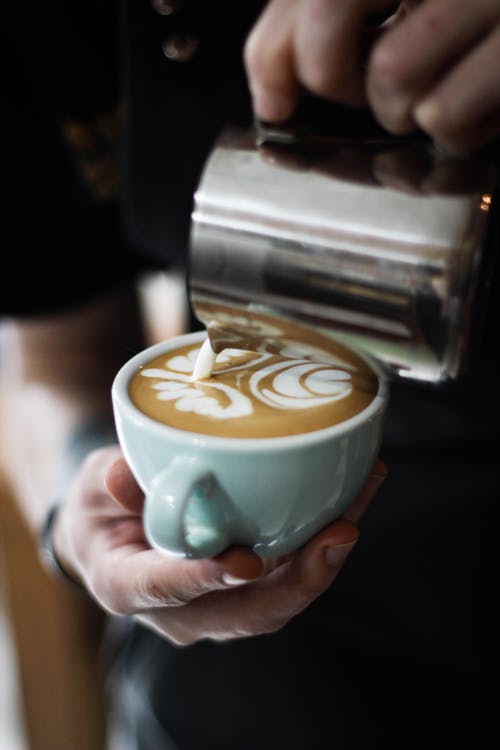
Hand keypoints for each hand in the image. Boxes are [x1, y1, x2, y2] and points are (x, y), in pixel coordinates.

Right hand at [54, 446, 385, 645]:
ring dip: (324, 558)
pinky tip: (351, 496)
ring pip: (279, 596)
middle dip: (299, 581)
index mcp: (128, 586)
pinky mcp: (246, 582)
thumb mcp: (91, 488)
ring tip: (356, 507)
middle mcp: (180, 609)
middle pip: (246, 612)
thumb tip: (123, 475)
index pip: (167, 592)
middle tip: (339, 535)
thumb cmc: (99, 510)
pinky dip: (322, 540)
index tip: (245, 563)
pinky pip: (289, 571)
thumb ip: (106, 484)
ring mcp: (218, 600)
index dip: (207, 580)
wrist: (112, 532)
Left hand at [244, 0, 499, 151]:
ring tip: (433, 91)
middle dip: (335, 78)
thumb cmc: (474, 13)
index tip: (277, 101)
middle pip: (331, 17)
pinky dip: (450, 131)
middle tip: (364, 86)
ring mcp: (491, 0)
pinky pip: (447, 115)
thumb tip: (271, 93)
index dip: (274, 56)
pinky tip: (473, 106)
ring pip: (392, 78)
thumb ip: (314, 17)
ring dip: (400, 109)